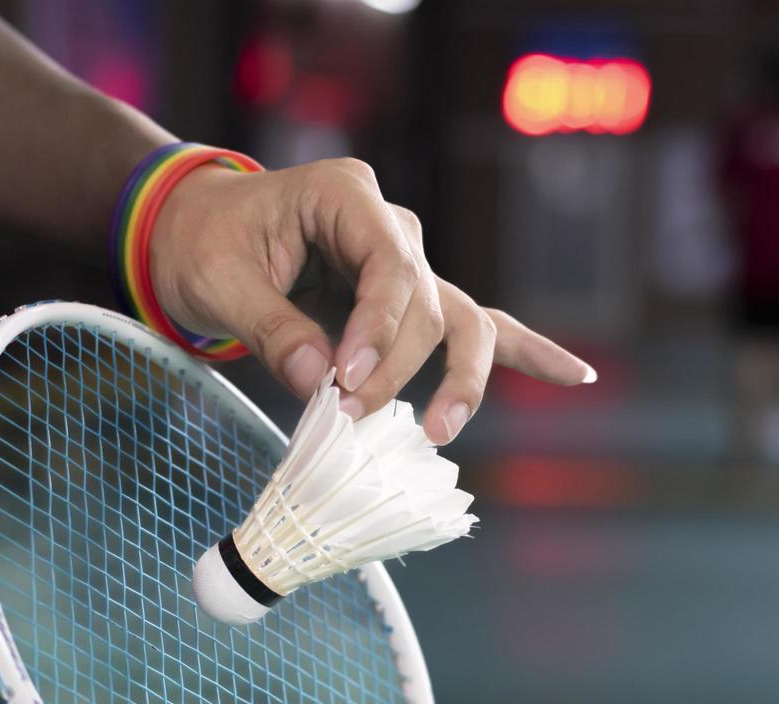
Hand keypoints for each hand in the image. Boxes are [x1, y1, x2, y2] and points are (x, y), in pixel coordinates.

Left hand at [148, 157, 594, 443]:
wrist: (203, 236)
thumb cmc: (205, 245)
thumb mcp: (220, 281)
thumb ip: (272, 329)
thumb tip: (321, 384)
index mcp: (346, 196)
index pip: (389, 266)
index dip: (377, 329)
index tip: (344, 382)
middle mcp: (392, 227)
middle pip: (428, 303)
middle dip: (396, 369)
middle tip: (352, 416)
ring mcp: (410, 265)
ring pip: (463, 321)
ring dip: (461, 380)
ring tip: (439, 431)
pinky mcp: (413, 303)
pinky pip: (480, 325)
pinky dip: (528, 352)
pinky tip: (575, 374)